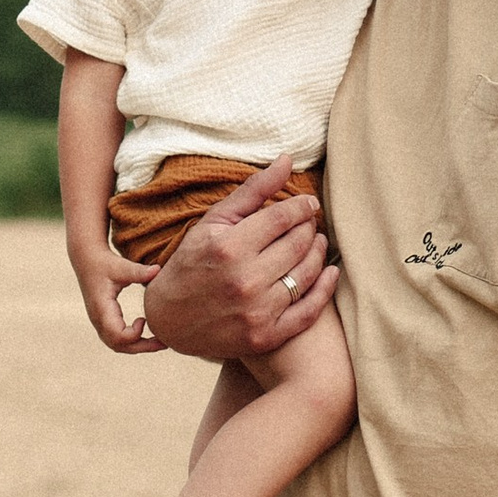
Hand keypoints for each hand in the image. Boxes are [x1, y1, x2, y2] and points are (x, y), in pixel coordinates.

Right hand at [68, 236, 159, 353]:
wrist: (87, 261)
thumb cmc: (105, 263)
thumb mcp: (122, 267)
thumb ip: (139, 271)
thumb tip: (159, 269)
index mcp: (102, 309)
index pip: (118, 336)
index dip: (134, 334)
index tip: (144, 318)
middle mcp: (98, 320)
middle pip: (119, 345)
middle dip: (143, 347)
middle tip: (164, 343)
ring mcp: (99, 322)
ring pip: (118, 346)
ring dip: (138, 346)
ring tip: (159, 343)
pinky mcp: (103, 321)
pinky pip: (116, 340)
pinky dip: (132, 342)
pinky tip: (146, 335)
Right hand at [143, 155, 337, 362]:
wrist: (169, 320)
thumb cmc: (191, 263)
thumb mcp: (213, 222)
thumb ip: (253, 191)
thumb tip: (288, 160)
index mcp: (229, 248)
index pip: (284, 218)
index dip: (303, 206)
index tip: (308, 204)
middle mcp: (245, 281)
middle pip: (299, 243)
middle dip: (310, 227)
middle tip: (309, 223)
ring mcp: (257, 312)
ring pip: (307, 273)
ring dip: (319, 252)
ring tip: (315, 242)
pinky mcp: (265, 336)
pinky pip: (310, 310)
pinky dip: (325, 288)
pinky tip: (329, 272)